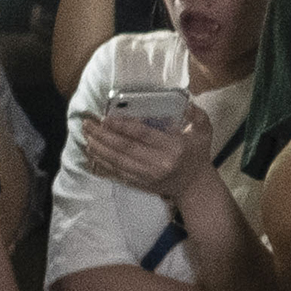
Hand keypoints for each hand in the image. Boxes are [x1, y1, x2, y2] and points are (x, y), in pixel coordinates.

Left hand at [75, 100, 218, 200]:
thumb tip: (187, 104)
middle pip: (125, 148)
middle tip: (87, 124)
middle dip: (103, 136)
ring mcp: (148, 175)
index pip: (143, 135)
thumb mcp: (204, 132)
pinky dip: (103, 164)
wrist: (195, 186)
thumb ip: (198, 116)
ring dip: (99, 149)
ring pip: (118, 161)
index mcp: (173, 148)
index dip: (123, 126)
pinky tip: (92, 155)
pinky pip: (118, 173)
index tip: (106, 118)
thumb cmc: (198, 155)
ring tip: (85, 136)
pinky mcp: (141, 183)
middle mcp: (158, 163)